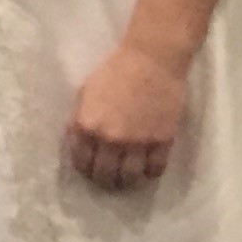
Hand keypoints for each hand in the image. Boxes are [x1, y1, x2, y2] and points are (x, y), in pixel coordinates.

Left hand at [66, 41, 185, 189]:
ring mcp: (138, 142)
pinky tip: (147, 169)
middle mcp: (110, 139)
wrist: (152, 60)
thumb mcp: (85, 93)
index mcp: (87, 126)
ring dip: (127, 181)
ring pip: (131, 178)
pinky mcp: (162, 141)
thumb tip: (78, 143)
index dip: (85, 170)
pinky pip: (156, 169)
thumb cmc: (115, 71)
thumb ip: (80, 120)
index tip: (90, 170)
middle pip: (105, 175)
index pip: (82, 162)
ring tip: (128, 178)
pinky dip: (150, 173)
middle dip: (104, 180)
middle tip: (109, 179)